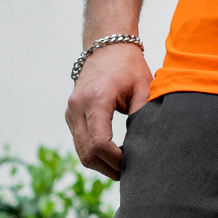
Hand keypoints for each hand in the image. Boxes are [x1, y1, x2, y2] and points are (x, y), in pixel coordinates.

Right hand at [65, 45, 153, 179]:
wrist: (106, 46)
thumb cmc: (128, 66)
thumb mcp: (144, 88)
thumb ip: (144, 116)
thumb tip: (146, 147)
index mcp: (96, 99)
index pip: (100, 144)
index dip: (116, 161)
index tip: (131, 162)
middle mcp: (78, 106)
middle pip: (88, 154)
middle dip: (109, 168)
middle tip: (129, 171)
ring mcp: (71, 111)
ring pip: (82, 153)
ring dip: (101, 165)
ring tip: (122, 165)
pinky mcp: (70, 115)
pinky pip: (80, 144)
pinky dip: (95, 155)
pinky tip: (112, 155)